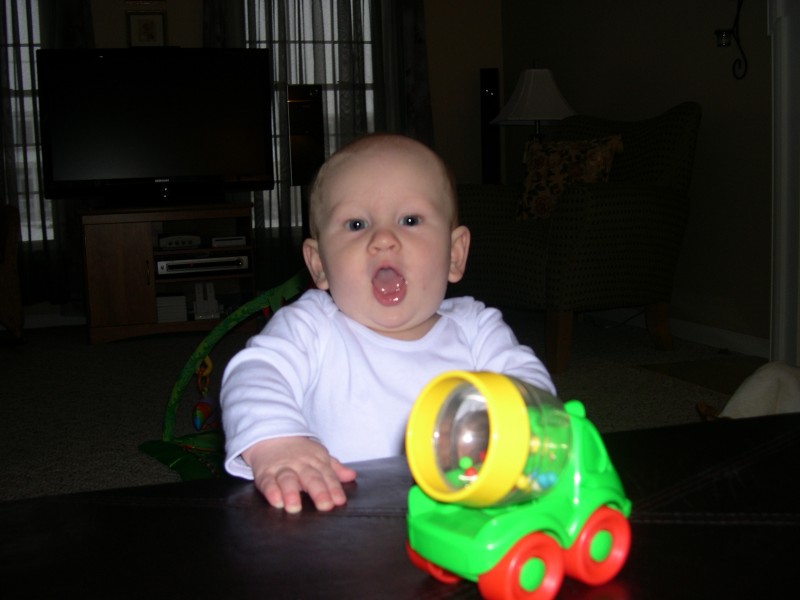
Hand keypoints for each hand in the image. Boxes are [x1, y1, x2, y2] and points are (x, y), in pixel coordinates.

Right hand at [242, 437, 356, 512]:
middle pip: (310, 477)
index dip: (334, 488)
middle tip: (325, 506)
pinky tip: (276, 502)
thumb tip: (352, 476)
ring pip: (287, 480)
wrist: (271, 436)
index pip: (327, 475)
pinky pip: (267, 482)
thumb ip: (335, 469)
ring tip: (295, 507)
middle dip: (318, 491)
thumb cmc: (300, 452)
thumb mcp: (319, 456)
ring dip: (291, 493)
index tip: (339, 501)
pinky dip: (271, 492)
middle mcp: (300, 464)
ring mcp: (282, 468)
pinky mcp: (265, 473)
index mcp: (316, 460)